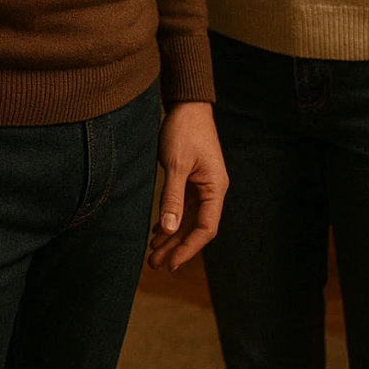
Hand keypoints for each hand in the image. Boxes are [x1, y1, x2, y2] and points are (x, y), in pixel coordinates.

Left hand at [147, 101, 228, 272]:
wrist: (187, 104)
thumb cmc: (185, 130)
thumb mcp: (176, 164)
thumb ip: (172, 198)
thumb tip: (169, 229)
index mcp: (215, 188)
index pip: (206, 228)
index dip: (188, 247)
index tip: (171, 262)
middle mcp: (212, 190)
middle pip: (196, 227)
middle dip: (175, 246)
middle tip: (155, 264)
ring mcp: (202, 185)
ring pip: (188, 219)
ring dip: (171, 236)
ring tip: (153, 254)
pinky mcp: (192, 180)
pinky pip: (183, 207)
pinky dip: (170, 220)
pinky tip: (157, 232)